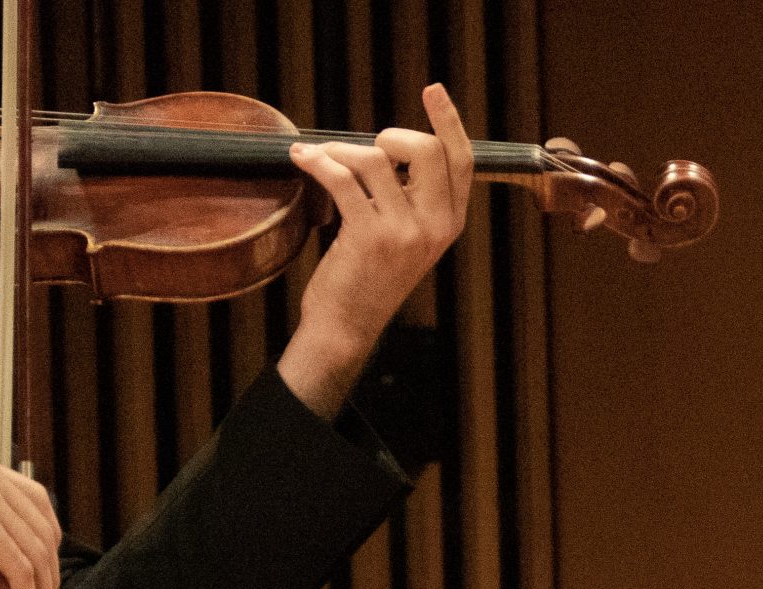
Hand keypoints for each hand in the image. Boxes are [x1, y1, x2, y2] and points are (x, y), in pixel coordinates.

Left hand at [276, 82, 474, 417]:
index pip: (461, 161)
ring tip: (321, 160)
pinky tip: (302, 160)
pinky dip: (316, 161)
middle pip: (426, 148)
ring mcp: (406, 233)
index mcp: (450, 223)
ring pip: (374, 158)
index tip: (433, 90)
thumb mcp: (408, 237)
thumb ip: (413, 198)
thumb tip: (390, 147)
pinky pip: (342, 177)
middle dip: (389, 135)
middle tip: (367, 147)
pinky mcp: (370, 237)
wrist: (349, 325)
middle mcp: (436, 226)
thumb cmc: (371, 277)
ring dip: (338, 151)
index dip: (449, 121)